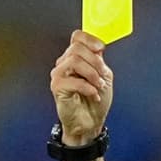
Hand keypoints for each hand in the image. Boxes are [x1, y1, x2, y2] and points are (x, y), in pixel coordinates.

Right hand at [50, 29, 113, 145]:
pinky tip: (93, 95)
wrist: (90, 123)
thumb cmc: (95, 101)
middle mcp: (65, 63)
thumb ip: (98, 60)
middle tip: (102, 76)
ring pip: (75, 61)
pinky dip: (88, 88)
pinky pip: (74, 80)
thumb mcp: (103, 75)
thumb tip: (97, 49)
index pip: (77, 37)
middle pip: (77, 48)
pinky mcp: (57, 87)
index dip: (90, 40)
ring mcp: (59, 74)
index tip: (101, 49)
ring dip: (92, 74)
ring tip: (98, 86)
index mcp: (75, 58)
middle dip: (95, 62)